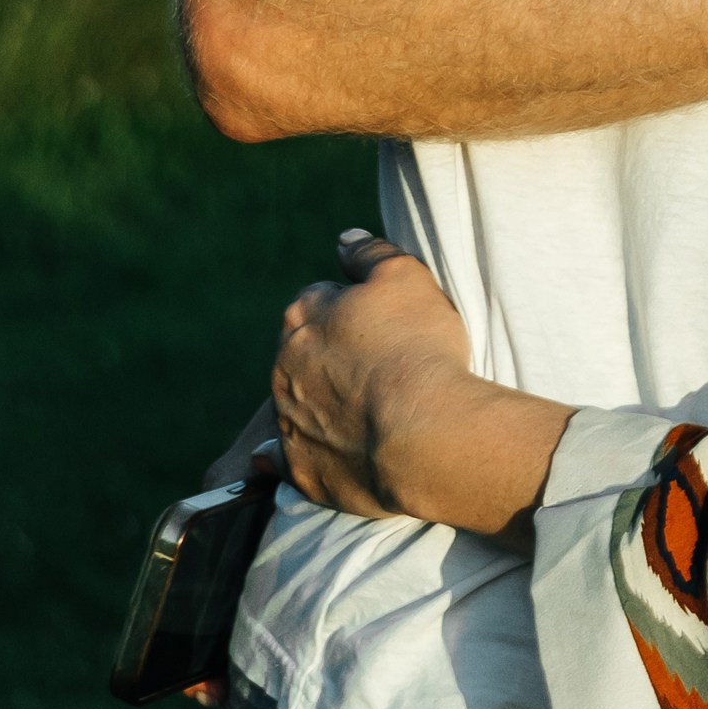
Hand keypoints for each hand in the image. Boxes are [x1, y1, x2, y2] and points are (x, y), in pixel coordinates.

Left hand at [272, 231, 566, 539]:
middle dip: (335, 356)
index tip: (385, 325)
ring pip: (302, 404)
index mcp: (302, 317)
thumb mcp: (406, 278)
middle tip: (384, 366)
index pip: (318, 301)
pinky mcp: (300, 469)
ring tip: (375, 409)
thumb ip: (370, 254)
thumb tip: (345, 239)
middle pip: (306, 353)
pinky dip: (316, 452)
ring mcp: (287, 422)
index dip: (354, 310)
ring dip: (327, 402)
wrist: (425, 434)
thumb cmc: (418, 348)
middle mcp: (282, 369)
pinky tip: (343, 450)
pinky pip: (298, 459)